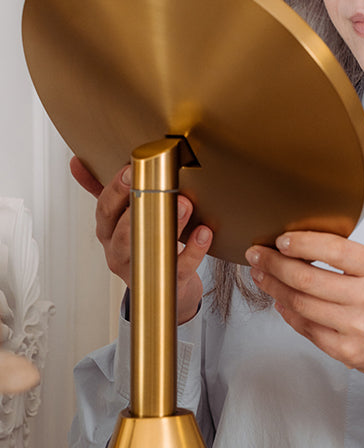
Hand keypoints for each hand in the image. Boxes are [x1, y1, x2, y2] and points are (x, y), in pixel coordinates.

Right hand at [70, 156, 210, 323]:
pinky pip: (180, 267)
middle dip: (143, 206)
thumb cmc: (141, 242)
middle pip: (125, 231)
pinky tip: (203, 232)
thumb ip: (101, 190)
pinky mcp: (167, 281)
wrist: (162, 285)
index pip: (105, 209)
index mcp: (107, 231)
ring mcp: (141, 269)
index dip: (116, 190)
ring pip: (151, 248)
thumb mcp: (117, 218)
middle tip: (164, 186)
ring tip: (186, 205)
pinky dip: (194, 249)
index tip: (130, 169)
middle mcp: (119, 251)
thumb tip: (76, 161)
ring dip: (170, 225)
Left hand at [246, 232, 363, 382]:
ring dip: (274, 288)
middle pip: (307, 279)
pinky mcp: (344, 350)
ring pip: (300, 304)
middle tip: (257, 255)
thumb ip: (350, 260)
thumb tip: (300, 249)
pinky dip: (287, 313)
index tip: (280, 240)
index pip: (335, 250)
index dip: (302, 242)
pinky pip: (305, 328)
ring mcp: (355, 327)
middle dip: (274, 264)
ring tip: (262, 275)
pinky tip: (280, 302)